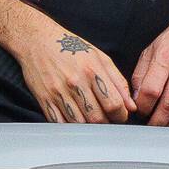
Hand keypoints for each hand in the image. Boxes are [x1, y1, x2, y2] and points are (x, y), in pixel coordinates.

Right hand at [7, 6, 134, 123]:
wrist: (38, 41)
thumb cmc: (72, 47)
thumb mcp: (101, 58)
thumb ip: (118, 82)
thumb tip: (130, 105)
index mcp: (92, 71)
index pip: (113, 103)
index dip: (121, 115)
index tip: (121, 116)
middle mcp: (75, 83)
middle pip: (96, 117)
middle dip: (106, 123)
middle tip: (108, 119)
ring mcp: (58, 93)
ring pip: (79, 123)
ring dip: (89, 127)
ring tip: (94, 119)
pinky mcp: (44, 100)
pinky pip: (60, 123)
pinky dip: (71, 127)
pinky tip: (77, 120)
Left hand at [131, 12, 168, 126]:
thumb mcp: (153, 48)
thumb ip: (141, 73)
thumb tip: (136, 98)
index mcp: (166, 56)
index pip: (151, 91)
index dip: (142, 107)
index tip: (141, 110)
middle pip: (168, 105)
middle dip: (156, 121)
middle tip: (150, 125)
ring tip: (164, 125)